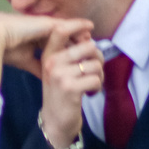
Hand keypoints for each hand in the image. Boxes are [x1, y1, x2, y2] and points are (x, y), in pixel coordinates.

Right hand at [0, 13, 91, 78]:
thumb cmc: (6, 50)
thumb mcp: (26, 61)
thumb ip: (38, 67)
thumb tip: (47, 78)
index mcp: (37, 39)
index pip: (59, 45)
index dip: (71, 51)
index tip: (82, 59)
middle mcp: (44, 31)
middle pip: (67, 37)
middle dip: (80, 44)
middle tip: (95, 51)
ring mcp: (47, 25)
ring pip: (70, 29)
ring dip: (82, 35)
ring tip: (94, 39)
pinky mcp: (48, 23)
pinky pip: (68, 23)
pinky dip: (79, 25)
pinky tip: (89, 27)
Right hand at [36, 31, 101, 148]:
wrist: (54, 123)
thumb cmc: (61, 94)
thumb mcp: (58, 71)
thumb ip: (70, 54)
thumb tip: (90, 38)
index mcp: (49, 55)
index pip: (61, 30)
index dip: (79, 25)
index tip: (90, 28)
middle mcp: (52, 62)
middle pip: (88, 47)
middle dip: (98, 59)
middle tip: (94, 71)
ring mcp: (60, 75)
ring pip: (95, 65)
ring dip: (99, 76)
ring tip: (91, 85)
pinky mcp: (71, 88)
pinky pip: (96, 79)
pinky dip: (97, 87)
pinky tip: (90, 93)